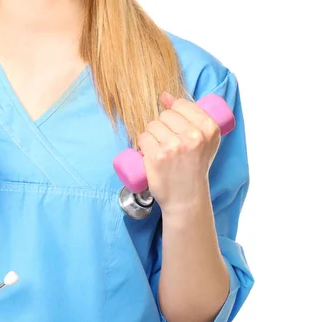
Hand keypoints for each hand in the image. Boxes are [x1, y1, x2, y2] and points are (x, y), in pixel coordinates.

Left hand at [137, 92, 220, 213]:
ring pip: (152, 125)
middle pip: (165, 115)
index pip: (181, 105)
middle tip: (169, 144)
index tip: (176, 128)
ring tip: (161, 150)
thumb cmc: (193, 167)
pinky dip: (142, 145)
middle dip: (163, 126)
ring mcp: (174, 146)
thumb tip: (164, 95)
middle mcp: (193, 136)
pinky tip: (151, 154)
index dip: (174, 114)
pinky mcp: (157, 156)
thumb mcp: (204, 140)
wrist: (186, 196)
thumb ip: (191, 116)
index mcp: (209, 128)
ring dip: (152, 135)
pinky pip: (142, 138)